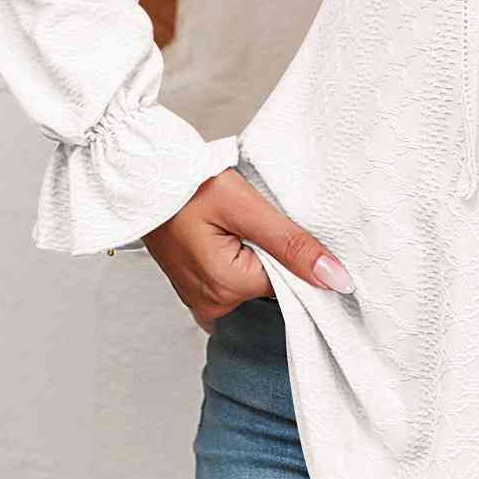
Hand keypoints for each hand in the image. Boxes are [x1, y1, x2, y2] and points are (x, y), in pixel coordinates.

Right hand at [140, 166, 353, 332]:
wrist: (142, 174)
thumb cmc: (187, 185)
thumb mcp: (247, 208)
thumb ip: (293, 245)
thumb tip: (336, 279)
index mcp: (225, 289)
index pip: (287, 282)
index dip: (290, 251)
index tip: (277, 224)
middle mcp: (210, 304)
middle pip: (269, 281)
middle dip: (269, 250)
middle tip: (248, 218)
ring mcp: (199, 298)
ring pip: (250, 278)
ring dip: (252, 252)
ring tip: (230, 223)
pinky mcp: (193, 287)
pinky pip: (231, 278)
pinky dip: (236, 256)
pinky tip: (223, 233)